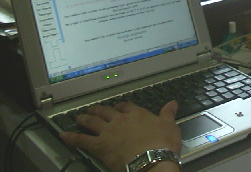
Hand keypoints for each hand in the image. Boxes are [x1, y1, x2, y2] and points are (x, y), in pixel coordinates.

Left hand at [60, 101, 180, 171]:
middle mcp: (121, 119)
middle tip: (93, 109)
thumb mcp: (170, 126)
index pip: (126, 105)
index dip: (120, 106)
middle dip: (99, 109)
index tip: (118, 107)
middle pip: (106, 111)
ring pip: (93, 121)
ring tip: (79, 117)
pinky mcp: (100, 146)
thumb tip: (173, 103)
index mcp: (137, 114)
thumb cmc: (162, 144)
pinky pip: (82, 139)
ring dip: (85, 118)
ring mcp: (109, 131)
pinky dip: (72, 137)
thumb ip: (168, 113)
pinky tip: (64, 135)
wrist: (152, 161)